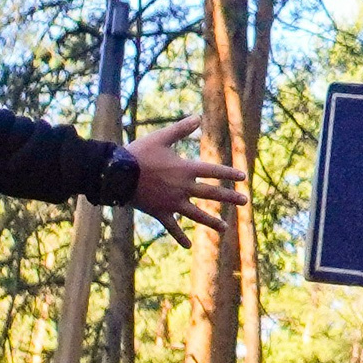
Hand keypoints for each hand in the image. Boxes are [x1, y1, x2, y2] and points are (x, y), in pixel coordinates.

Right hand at [128, 113, 248, 247]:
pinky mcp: (160, 212)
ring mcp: (172, 202)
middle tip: (245, 201)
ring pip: (196, 214)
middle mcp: (182, 187)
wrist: (117, 174)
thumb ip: (180, 129)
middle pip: (211, 193)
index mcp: (184, 169)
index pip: (212, 171)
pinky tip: (187, 246)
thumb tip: (198, 117)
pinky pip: (172, 227)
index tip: (243, 177)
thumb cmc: (138, 153)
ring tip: (224, 228)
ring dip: (211, 221)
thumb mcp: (160, 137)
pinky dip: (179, 236)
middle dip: (229, 197)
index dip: (228, 173)